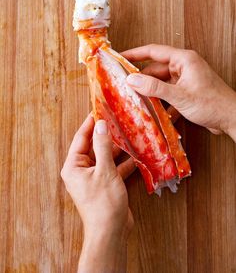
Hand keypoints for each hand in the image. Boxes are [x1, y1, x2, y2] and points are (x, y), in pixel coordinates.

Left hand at [61, 115, 134, 271]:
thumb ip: (103, 146)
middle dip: (106, 135)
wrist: (111, 232)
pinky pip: (113, 168)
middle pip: (94, 147)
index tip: (98, 109)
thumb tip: (101, 125)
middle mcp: (81, 170)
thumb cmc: (104, 202)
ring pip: (106, 157)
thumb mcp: (104, 170)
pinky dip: (123, 163)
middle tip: (117, 120)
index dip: (90, 123)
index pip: (81, 138)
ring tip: (129, 134)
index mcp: (74, 166)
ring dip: (117, 149)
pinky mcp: (106, 184)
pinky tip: (136, 155)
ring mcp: (94, 178)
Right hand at [123, 44, 235, 139]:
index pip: (153, 51)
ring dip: (151, 92)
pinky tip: (155, 111)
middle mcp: (183, 66)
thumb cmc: (211, 103)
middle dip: (141, 79)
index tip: (120, 57)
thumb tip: (132, 80)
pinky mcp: (186, 91)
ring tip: (136, 100)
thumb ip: (154, 88)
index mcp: (183, 59)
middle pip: (155, 69)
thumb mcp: (179, 95)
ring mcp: (185, 79)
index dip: (135, 53)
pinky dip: (161, 101)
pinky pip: (168, 92)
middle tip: (124, 86)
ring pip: (161, 83)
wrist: (231, 118)